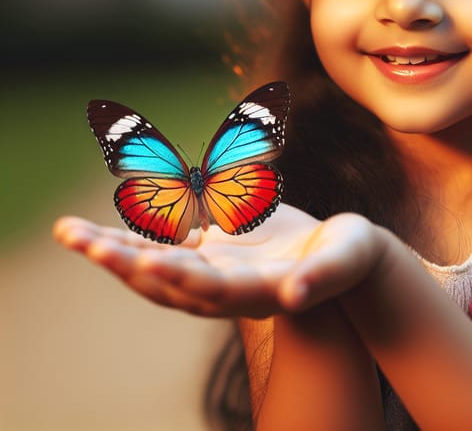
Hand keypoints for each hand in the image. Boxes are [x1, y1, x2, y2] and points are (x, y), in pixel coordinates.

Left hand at [53, 205, 384, 318]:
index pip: (210, 290)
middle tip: (81, 241)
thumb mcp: (340, 264)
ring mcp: (214, 268)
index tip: (144, 262)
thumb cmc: (348, 259)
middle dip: (125, 262)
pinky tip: (105, 227)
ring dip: (115, 250)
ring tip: (70, 233)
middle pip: (167, 279)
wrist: (339, 259)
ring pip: (156, 262)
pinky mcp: (212, 250)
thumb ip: (319, 277)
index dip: (178, 276)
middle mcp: (226, 286)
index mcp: (256, 292)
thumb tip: (297, 295)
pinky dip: (136, 235)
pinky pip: (166, 243)